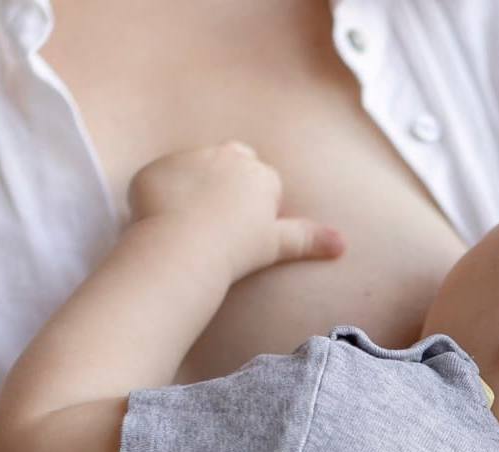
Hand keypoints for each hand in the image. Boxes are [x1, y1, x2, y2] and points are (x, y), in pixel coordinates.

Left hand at [128, 142, 344, 279]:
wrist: (185, 248)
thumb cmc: (236, 250)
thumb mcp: (277, 245)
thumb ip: (309, 238)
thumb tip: (343, 244)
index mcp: (260, 173)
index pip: (261, 180)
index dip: (252, 205)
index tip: (243, 230)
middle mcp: (227, 156)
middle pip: (230, 161)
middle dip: (226, 181)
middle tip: (216, 220)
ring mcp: (188, 158)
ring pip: (193, 168)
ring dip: (190, 187)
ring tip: (185, 224)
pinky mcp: (155, 168)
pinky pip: (158, 179)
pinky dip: (158, 196)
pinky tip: (159, 222)